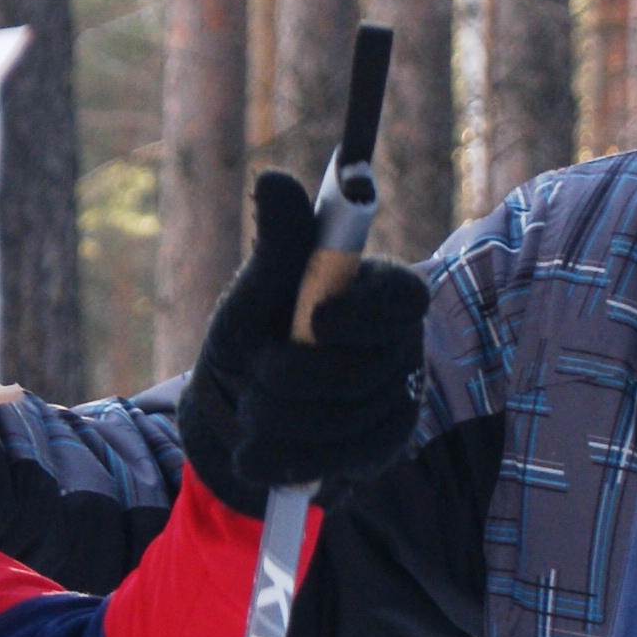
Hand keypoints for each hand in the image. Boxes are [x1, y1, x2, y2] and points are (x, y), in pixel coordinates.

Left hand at [177, 170, 430, 514]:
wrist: (232, 413)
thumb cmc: (251, 336)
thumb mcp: (255, 290)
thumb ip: (276, 242)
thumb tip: (274, 178)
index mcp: (378, 292)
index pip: (403, 297)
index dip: (365, 311)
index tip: (316, 319)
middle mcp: (400, 343)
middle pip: (368, 367)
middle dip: (294, 376)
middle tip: (257, 373)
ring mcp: (396, 397)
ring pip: (348, 416)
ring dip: (281, 418)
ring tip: (251, 411)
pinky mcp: (381, 446)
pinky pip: (342, 458)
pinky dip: (287, 458)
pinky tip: (254, 454)